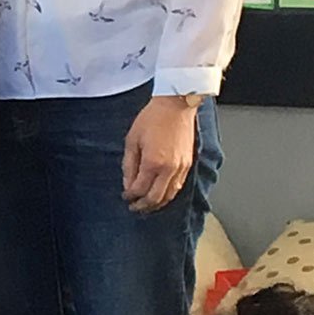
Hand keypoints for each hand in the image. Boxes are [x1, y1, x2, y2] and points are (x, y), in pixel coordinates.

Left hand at [122, 97, 197, 213]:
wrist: (175, 106)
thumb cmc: (152, 118)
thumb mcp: (132, 140)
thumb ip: (129, 164)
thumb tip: (127, 183)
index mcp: (153, 162)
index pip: (140, 189)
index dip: (131, 196)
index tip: (125, 197)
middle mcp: (169, 169)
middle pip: (155, 198)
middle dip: (143, 206)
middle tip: (134, 208)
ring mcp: (181, 168)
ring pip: (169, 195)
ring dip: (157, 203)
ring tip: (147, 205)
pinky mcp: (188, 165)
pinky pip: (178, 186)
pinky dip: (169, 194)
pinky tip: (161, 194)